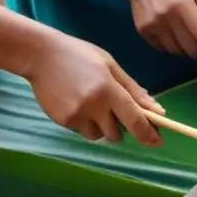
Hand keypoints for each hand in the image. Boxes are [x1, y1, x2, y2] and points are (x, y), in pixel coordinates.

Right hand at [27, 33, 163, 145]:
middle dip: (120, 128)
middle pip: (116, 134)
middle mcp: (93, 106)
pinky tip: (76, 102)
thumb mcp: (111, 66)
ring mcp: (76, 115)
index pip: (134, 120)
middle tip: (114, 111)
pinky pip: (81, 130)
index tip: (157, 141)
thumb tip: (157, 111)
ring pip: (98, 135)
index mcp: (109, 90)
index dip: (148, 134)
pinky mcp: (61, 120)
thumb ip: (134, 90)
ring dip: (101, 127)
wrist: (39, 55)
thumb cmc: (80, 55)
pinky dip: (84, 122)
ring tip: (92, 105)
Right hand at [128, 0, 196, 59]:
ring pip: (177, 50)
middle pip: (190, 47)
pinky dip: (174, 48)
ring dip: (188, 51)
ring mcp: (153, 26)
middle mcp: (166, 18)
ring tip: (194, 45)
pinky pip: (163, 48)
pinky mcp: (143, 31)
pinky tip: (178, 40)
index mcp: (181, 4)